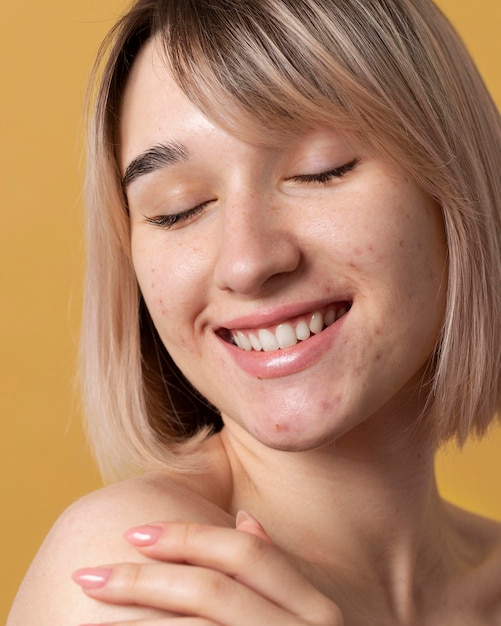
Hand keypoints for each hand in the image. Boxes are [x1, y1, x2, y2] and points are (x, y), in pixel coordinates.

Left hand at [73, 513, 343, 624]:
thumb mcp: (306, 616)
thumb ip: (278, 571)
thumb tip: (245, 519)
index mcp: (314, 605)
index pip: (244, 553)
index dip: (186, 536)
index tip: (132, 533)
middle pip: (211, 590)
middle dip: (143, 580)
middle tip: (89, 575)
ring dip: (134, 624)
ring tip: (86, 621)